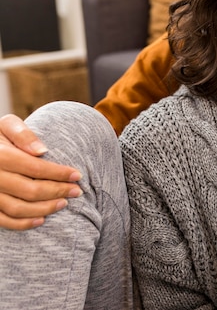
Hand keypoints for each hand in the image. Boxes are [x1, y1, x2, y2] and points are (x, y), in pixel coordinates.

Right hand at [0, 114, 82, 229]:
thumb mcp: (5, 125)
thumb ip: (22, 134)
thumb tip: (42, 151)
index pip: (35, 167)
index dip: (59, 173)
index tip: (77, 175)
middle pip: (30, 190)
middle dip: (58, 191)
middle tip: (77, 191)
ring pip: (18, 208)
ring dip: (45, 208)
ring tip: (64, 203)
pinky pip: (4, 221)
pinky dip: (23, 223)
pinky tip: (42, 219)